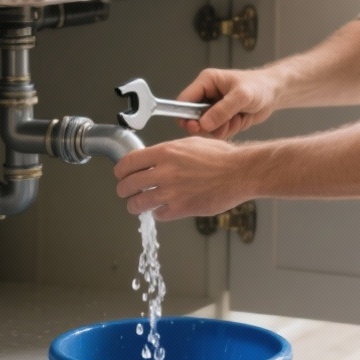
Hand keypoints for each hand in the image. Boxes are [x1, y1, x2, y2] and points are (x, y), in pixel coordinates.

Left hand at [114, 136, 247, 221]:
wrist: (239, 172)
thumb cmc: (220, 156)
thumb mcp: (189, 144)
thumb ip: (168, 152)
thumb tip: (153, 159)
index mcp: (165, 153)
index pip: (128, 163)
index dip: (120, 171)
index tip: (120, 174)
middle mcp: (164, 172)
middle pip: (127, 185)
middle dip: (123, 189)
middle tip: (126, 191)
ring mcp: (171, 192)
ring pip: (137, 203)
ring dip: (135, 205)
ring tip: (137, 205)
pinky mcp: (181, 209)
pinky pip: (158, 215)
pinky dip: (158, 213)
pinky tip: (163, 208)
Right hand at [175, 67, 278, 138]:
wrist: (274, 93)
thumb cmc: (259, 86)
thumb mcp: (241, 96)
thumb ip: (222, 110)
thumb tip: (203, 123)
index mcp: (206, 82)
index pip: (184, 101)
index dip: (186, 115)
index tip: (196, 127)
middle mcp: (207, 95)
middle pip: (192, 118)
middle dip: (208, 125)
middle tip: (223, 125)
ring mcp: (214, 108)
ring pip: (205, 128)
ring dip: (221, 129)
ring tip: (237, 119)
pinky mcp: (222, 118)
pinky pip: (217, 131)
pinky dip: (229, 130)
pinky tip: (240, 121)